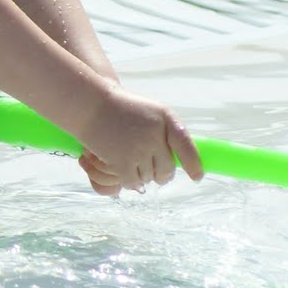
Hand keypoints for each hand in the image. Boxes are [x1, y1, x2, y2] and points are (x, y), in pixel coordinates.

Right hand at [79, 85, 202, 194]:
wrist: (91, 105)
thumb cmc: (121, 107)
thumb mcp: (150, 112)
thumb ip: (166, 132)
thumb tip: (177, 160)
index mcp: (166, 119)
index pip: (186, 147)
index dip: (193, 165)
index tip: (197, 177)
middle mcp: (156, 135)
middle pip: (167, 168)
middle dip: (162, 175)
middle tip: (158, 176)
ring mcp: (139, 149)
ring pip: (149, 177)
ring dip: (142, 175)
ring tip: (132, 163)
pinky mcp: (123, 162)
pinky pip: (133, 181)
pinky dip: (130, 181)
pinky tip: (125, 173)